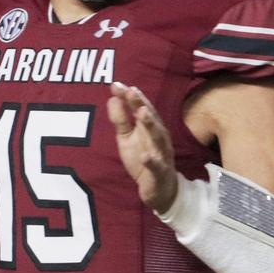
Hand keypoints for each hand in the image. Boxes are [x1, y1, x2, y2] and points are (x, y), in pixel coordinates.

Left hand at [107, 82, 177, 212]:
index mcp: (149, 127)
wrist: (158, 188)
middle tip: (131, 91)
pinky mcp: (160, 172)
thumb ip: (120, 119)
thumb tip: (112, 97)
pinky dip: (152, 160)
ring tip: (141, 113)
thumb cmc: (142, 157)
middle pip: (151, 118)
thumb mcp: (126, 138)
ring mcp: (161, 154)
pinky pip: (157, 166)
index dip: (130, 96)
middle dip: (142, 104)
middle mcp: (158, 136)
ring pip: (158, 138)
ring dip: (151, 125)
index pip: (140, 107)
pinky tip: (145, 156)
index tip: (116, 84)